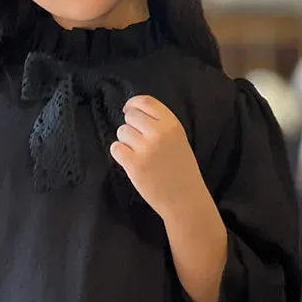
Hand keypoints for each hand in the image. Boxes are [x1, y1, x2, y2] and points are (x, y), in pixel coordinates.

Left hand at [109, 95, 204, 219]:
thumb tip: (132, 112)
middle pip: (131, 116)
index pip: (146, 101)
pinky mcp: (134, 165)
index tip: (129, 109)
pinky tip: (130, 161)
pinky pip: (116, 148)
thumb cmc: (181, 170)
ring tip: (138, 154)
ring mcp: (146, 149)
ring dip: (125, 142)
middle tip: (137, 140)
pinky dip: (120, 154)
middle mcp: (159, 134)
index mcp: (172, 125)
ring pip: (122, 132)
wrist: (185, 199)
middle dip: (130, 126)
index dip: (133, 104)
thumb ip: (160, 125)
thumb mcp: (178, 140)